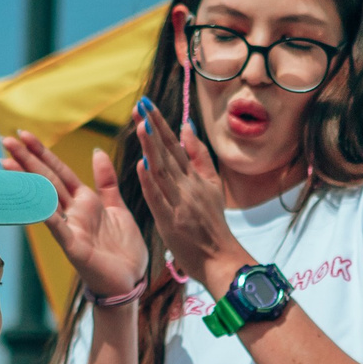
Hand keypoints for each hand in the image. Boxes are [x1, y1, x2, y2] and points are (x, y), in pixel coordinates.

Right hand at [2, 130, 147, 301]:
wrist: (130, 281)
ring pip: (46, 199)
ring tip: (8, 163)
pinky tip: (33, 200)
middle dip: (27, 159)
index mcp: (85, 201)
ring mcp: (71, 229)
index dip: (43, 152)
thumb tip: (97, 152)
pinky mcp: (74, 248)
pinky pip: (58, 228)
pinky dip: (47, 214)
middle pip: (47, 180)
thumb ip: (106, 181)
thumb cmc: (123, 249)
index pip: (59, 171)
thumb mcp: (117, 208)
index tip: (23, 134)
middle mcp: (73, 213)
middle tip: (5, 139)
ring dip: (27, 181)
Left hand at [133, 99, 248, 296]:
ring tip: (141, 125)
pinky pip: (159, 199)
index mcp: (195, 177)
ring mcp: (180, 203)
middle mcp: (188, 186)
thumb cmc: (213, 224)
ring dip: (152, 147)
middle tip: (140, 106)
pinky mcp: (172, 222)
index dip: (161, 124)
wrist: (222, 258)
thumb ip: (199, 156)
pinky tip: (141, 164)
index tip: (146, 105)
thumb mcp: (212, 185)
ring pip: (163, 171)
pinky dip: (150, 181)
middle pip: (168, 153)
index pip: (175, 145)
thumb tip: (187, 127)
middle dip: (153, 128)